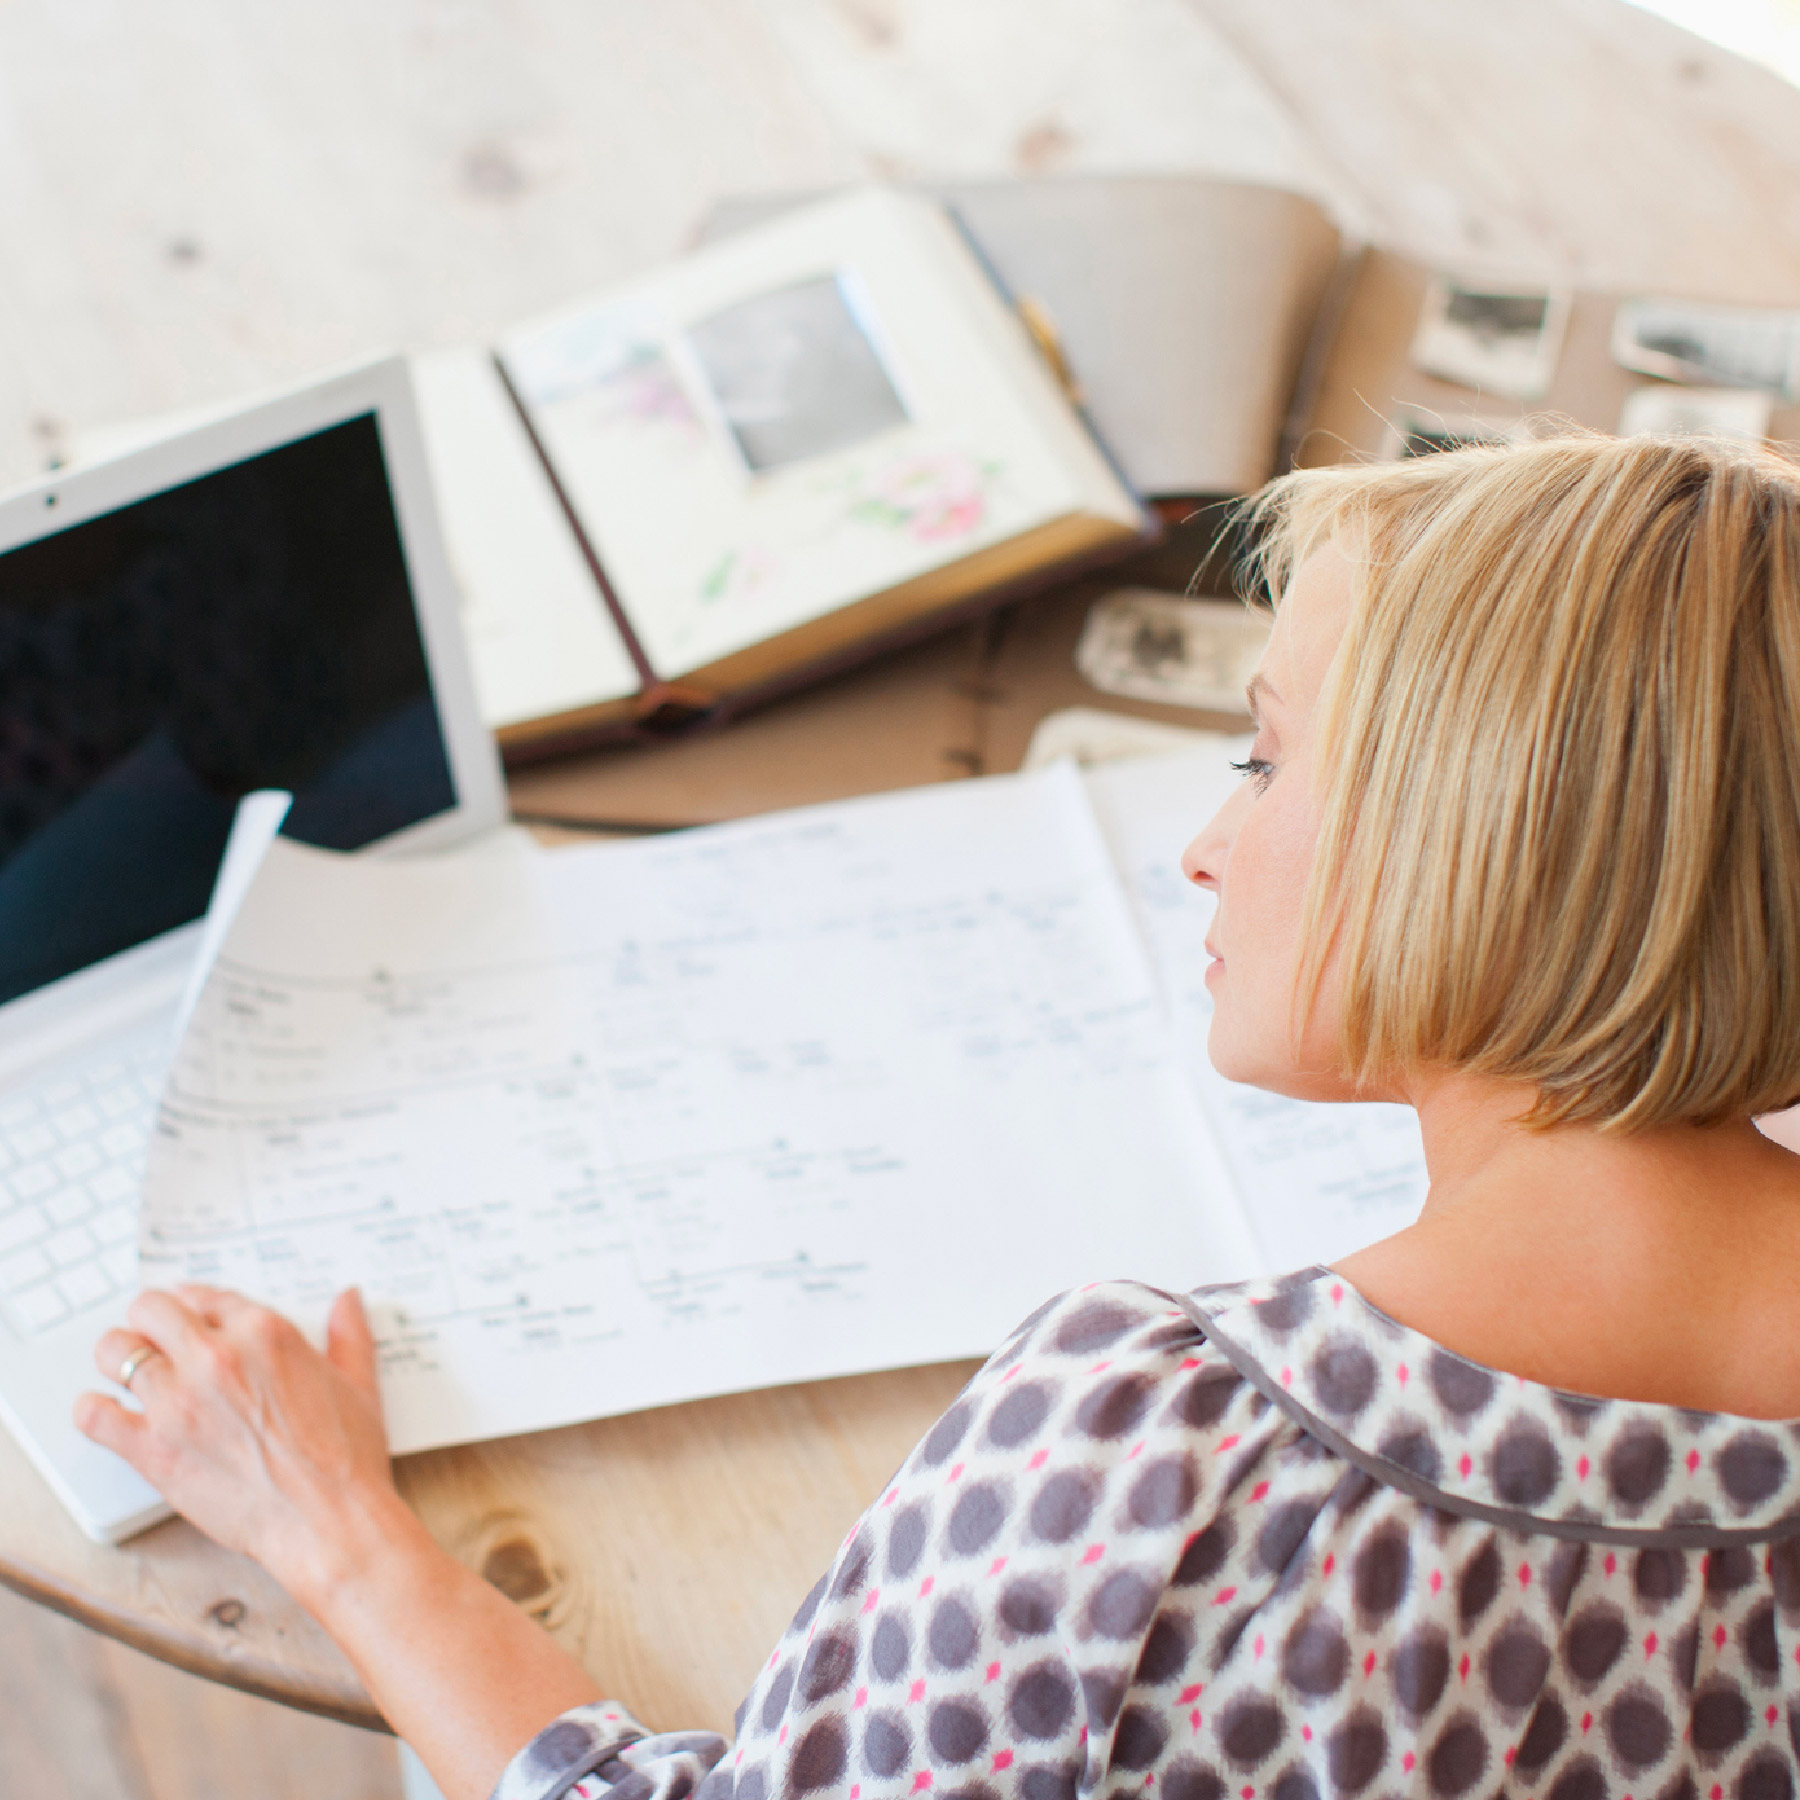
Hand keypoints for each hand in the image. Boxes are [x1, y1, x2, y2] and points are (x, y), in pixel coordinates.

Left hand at [76, 1284, 398, 1600]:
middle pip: (152, 1308)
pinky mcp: (152, 1449)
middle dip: (150, 1319)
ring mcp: (178, 1402)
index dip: (197, 1305)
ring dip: (118, 1356)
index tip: (192, 1317)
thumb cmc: (344, 1459)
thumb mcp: (359, 1383)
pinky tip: (106, 1412)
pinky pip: (93, 1415)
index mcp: (265, 1333)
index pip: (208, 1295)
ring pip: (114, 1350)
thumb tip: (348, 1300)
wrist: (327, 1520)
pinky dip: (92, 1410)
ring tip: (126, 1370)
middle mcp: (216, 1357)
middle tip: (155, 1337)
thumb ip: (349, 1334)